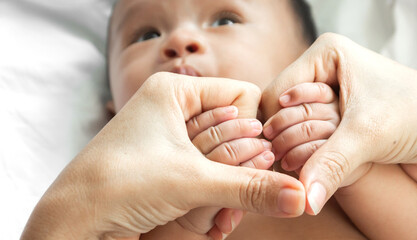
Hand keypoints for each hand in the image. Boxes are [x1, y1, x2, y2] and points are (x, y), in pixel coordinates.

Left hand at [22, 72, 305, 239]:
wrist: (72, 225)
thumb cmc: (118, 185)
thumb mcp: (193, 182)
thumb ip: (251, 188)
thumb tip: (299, 195)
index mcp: (175, 91)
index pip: (242, 96)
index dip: (256, 128)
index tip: (263, 159)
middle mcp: (173, 110)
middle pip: (236, 129)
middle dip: (245, 167)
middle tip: (249, 193)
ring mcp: (169, 139)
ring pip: (224, 156)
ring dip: (232, 187)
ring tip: (225, 214)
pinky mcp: (167, 167)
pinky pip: (208, 174)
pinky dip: (216, 196)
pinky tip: (215, 219)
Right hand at [262, 33, 416, 238]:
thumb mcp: (368, 135)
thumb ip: (329, 165)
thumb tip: (302, 201)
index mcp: (327, 54)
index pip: (276, 93)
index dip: (271, 128)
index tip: (273, 158)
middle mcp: (326, 73)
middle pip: (281, 113)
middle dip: (285, 141)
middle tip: (289, 165)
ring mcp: (333, 99)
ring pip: (292, 130)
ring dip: (298, 152)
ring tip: (305, 168)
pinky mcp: (341, 123)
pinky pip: (310, 142)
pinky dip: (310, 159)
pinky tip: (317, 172)